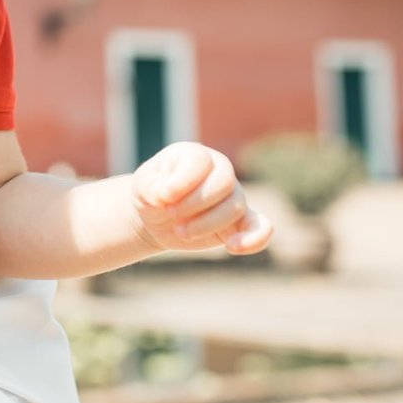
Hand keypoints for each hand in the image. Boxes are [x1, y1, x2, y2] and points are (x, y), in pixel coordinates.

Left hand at [131, 142, 272, 254]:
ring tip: (180, 231)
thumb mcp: (141, 186)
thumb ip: (151, 186)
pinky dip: (255, 238)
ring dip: (206, 224)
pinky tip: (232, 247)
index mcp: (195, 154)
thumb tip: (165, 194)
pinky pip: (261, 227)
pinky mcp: (240, 222)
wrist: (156, 218)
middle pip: (224, 182)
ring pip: (235, 207)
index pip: (200, 162)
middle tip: (170, 214)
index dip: (182, 182)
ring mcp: (233, 196)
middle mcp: (219, 170)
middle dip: (195, 203)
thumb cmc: (151, 195)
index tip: (161, 198)